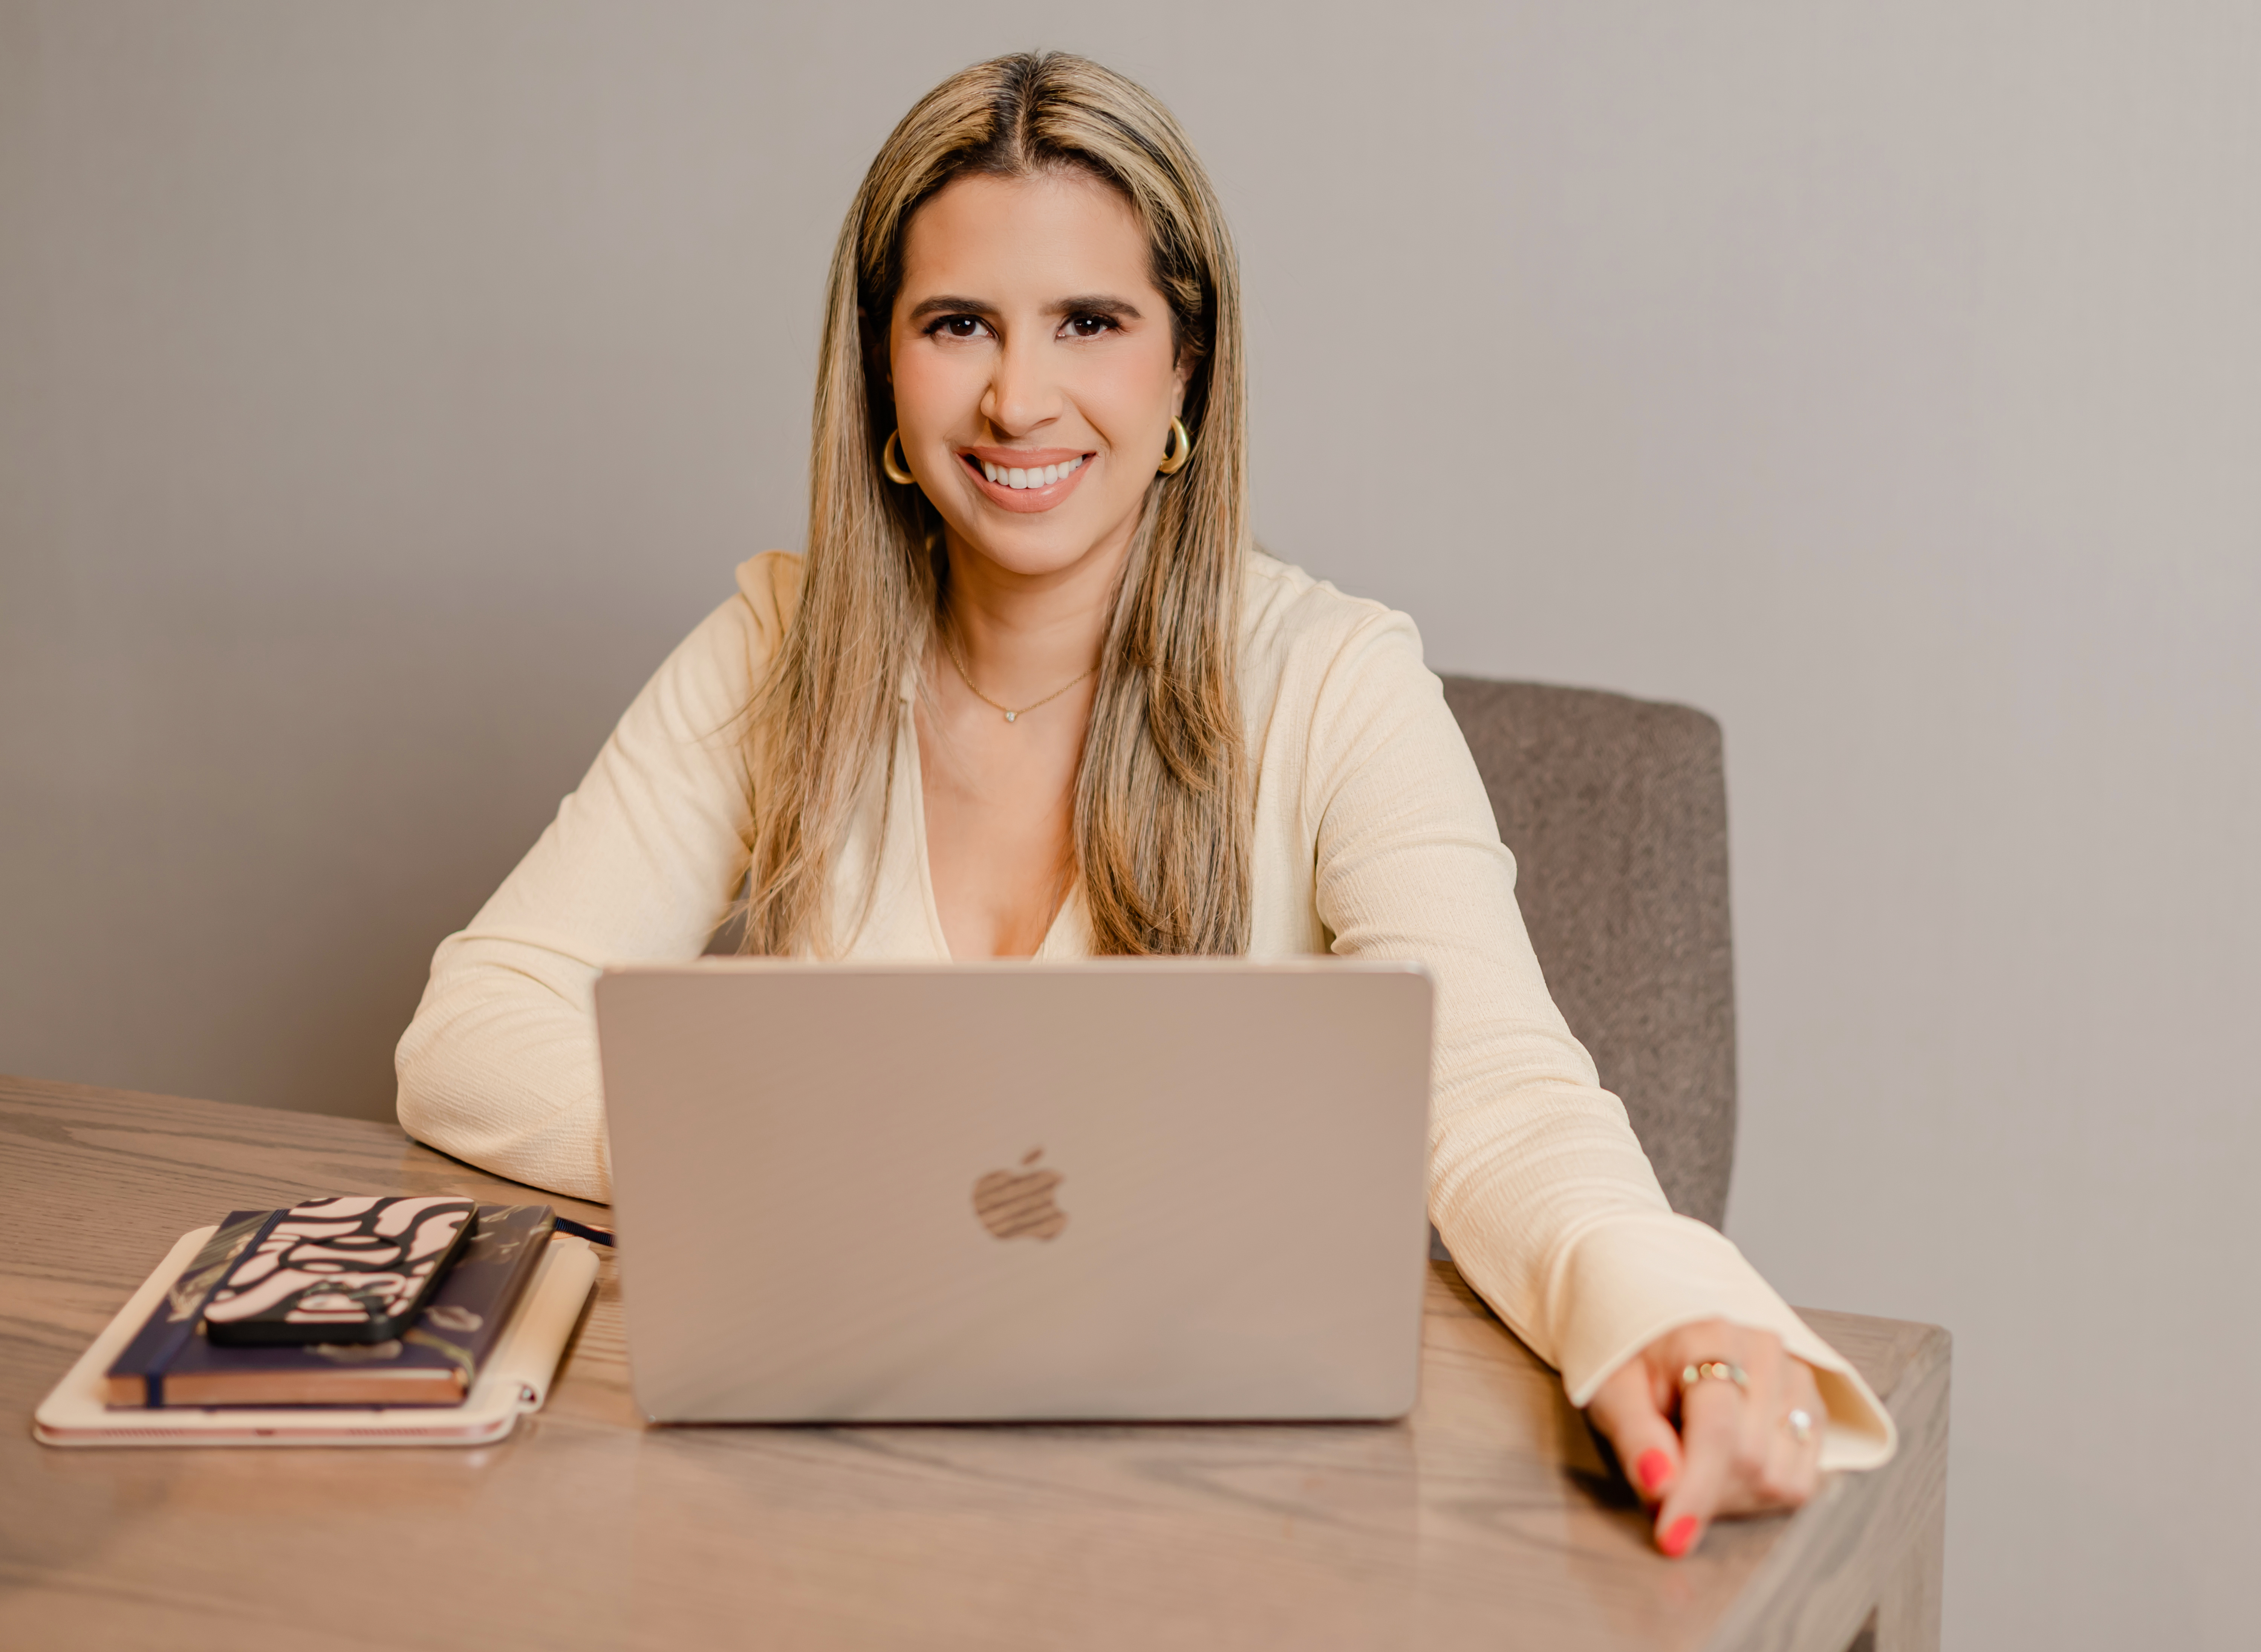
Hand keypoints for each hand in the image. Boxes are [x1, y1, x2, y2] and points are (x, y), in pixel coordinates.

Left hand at [1583, 1319, 1824, 1557]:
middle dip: (1701, 1492)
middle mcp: (1765, 1354)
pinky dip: (1758, 1493)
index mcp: (1710, 1338)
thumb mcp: (1612, 1392)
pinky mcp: (1813, 1412)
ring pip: (1778, 1479)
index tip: (1672, 1539)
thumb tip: (1661, 1486)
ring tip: (1694, 1465)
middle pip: (1748, 1460)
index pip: (1717, 1430)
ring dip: (1728, 1496)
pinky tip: (1726, 1467)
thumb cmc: (1635, 1368)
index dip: (1696, 1491)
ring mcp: (1797, 1381)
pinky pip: (1799, 1484)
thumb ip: (1635, 1437)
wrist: (1665, 1344)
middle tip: (1666, 1481)